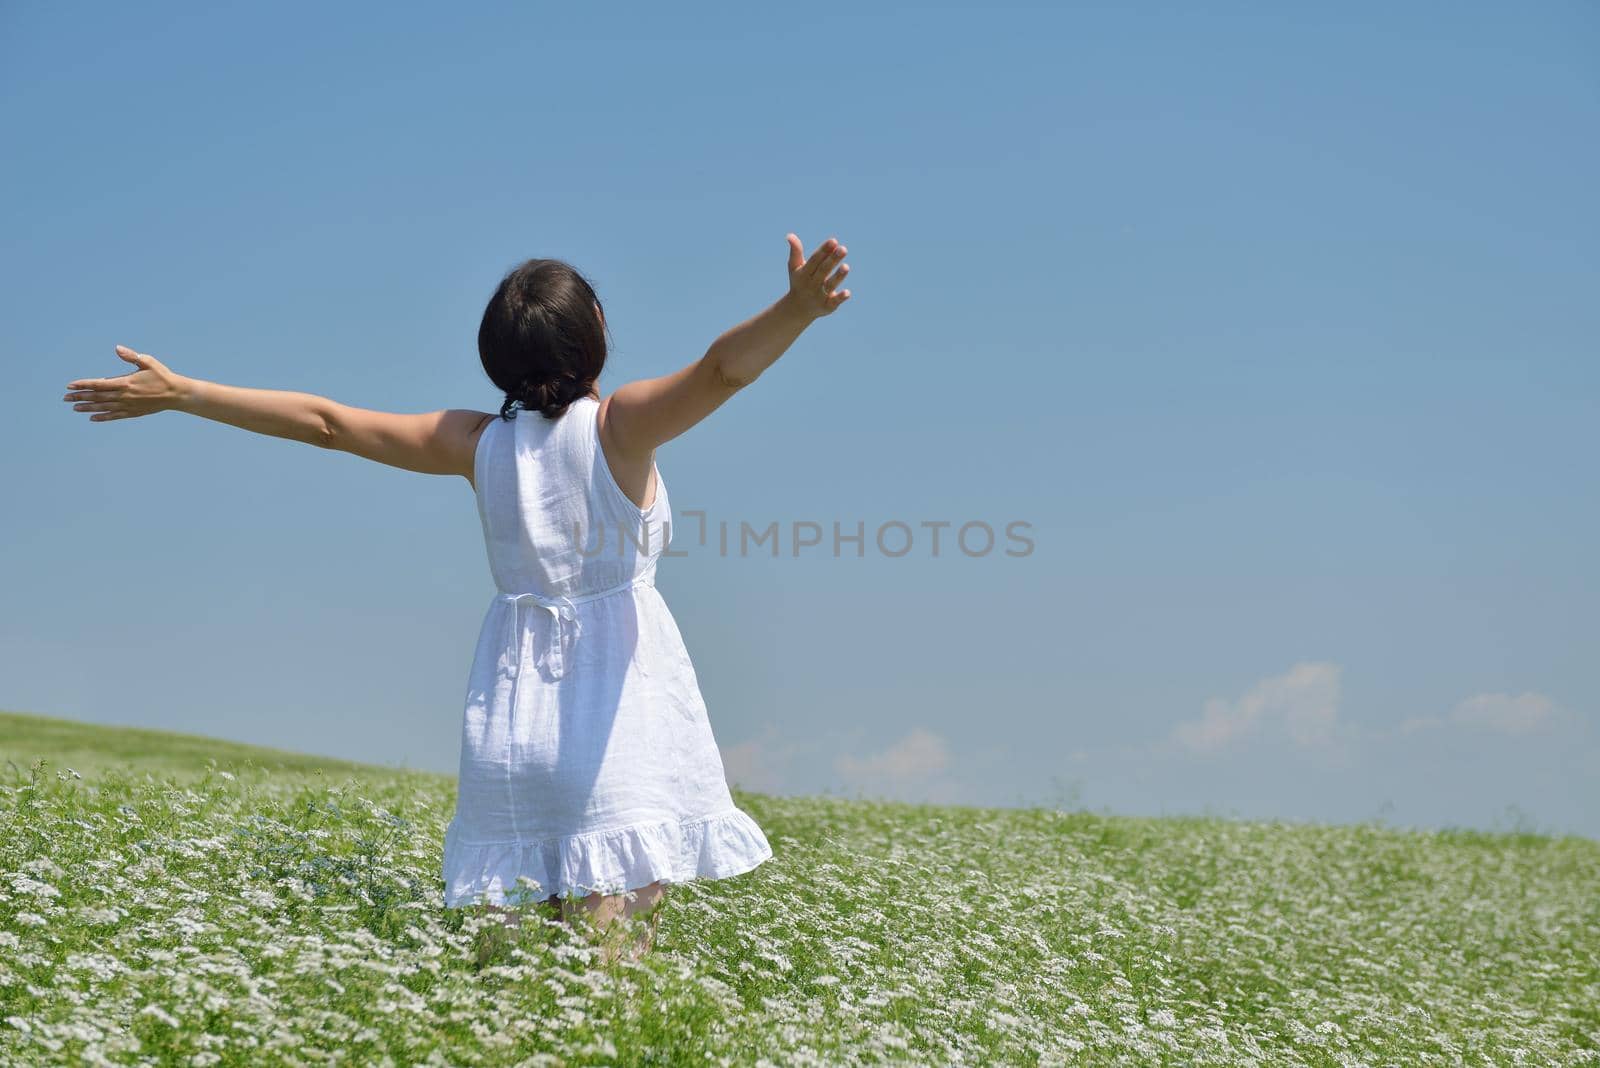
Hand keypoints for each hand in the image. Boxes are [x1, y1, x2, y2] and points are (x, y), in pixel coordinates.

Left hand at [63, 345, 189, 421]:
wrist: (177, 394)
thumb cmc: (162, 376)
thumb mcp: (148, 362)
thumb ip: (131, 356)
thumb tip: (117, 348)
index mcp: (125, 383)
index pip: (99, 384)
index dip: (83, 384)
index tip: (70, 385)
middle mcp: (124, 396)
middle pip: (98, 397)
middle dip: (80, 397)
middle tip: (65, 398)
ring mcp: (128, 405)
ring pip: (104, 407)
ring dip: (88, 408)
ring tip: (75, 408)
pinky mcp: (134, 412)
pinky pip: (115, 416)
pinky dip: (103, 417)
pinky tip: (92, 418)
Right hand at [784, 233, 851, 319]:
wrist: (798, 308)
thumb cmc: (799, 282)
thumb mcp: (795, 267)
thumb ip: (795, 251)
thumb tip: (789, 235)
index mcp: (804, 273)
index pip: (815, 260)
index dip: (824, 251)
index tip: (834, 241)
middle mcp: (812, 284)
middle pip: (823, 270)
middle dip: (833, 260)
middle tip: (843, 249)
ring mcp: (819, 296)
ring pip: (830, 285)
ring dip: (838, 277)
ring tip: (846, 267)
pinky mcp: (827, 307)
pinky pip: (834, 302)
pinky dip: (840, 298)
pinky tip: (848, 293)